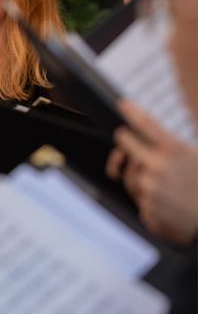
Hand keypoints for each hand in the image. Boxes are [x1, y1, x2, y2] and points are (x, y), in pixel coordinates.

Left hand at [107, 100, 197, 244]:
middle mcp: (158, 167)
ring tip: (166, 186)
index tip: (122, 104)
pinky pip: (140, 201)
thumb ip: (174, 148)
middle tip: (124, 138)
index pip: (147, 124)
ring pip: (130, 177)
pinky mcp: (147, 209)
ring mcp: (150, 189)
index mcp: (175, 151)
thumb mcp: (197, 158)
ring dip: (141, 179)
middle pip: (125, 144)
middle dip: (124, 141)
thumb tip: (154, 138)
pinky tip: (169, 205)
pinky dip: (152, 203)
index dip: (132, 112)